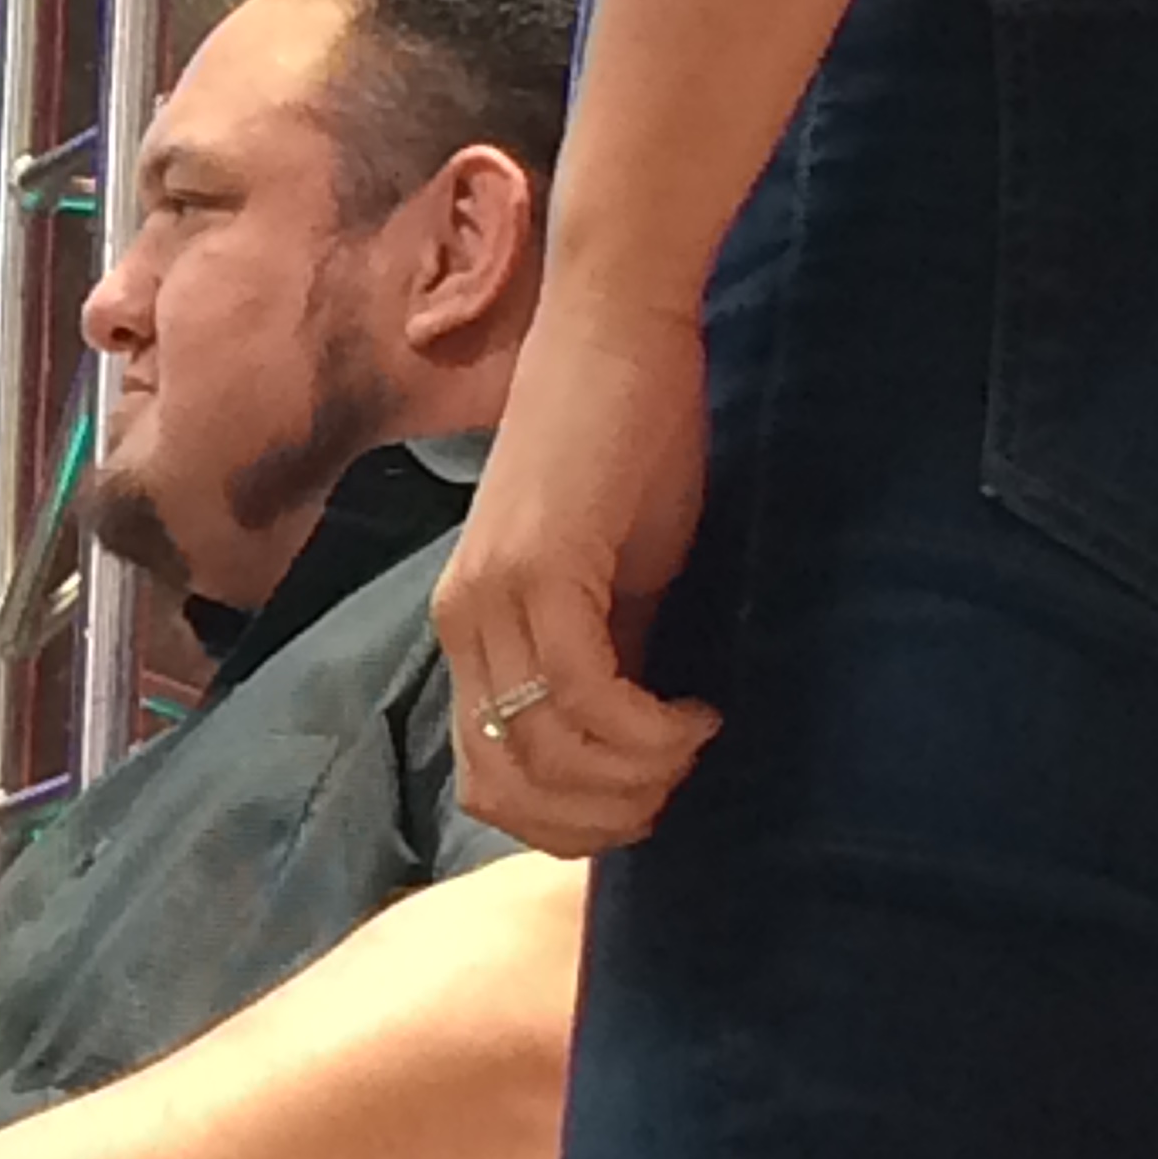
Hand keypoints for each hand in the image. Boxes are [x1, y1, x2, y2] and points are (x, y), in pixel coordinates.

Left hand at [433, 283, 721, 854]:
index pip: (488, 784)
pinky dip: (646, 728)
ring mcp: (491, 598)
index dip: (570, 822)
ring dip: (634, 775)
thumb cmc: (628, 449)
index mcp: (470, 631)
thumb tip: (637, 750)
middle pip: (509, 790)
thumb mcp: (614, 580)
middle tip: (679, 784)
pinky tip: (695, 710)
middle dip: (604, 816)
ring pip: (546, 753)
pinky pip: (583, 695)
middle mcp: (462, 623)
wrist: (618, 336)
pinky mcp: (537, 570)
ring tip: (694, 743)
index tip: (651, 799)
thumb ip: (609, 658)